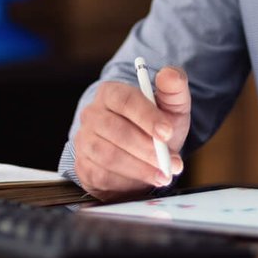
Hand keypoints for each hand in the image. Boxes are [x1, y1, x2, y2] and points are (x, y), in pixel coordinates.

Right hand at [73, 65, 190, 200]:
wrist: (143, 152)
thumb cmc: (157, 125)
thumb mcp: (171, 106)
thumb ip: (174, 88)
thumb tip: (170, 74)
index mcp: (111, 93)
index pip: (125, 100)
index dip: (147, 117)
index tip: (167, 133)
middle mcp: (92, 114)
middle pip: (116, 131)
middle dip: (147, 149)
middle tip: (172, 162)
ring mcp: (84, 141)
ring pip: (108, 156)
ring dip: (140, 168)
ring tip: (163, 175)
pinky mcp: (82, 166)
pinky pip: (102, 176)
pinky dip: (127, 182)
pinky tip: (143, 181)